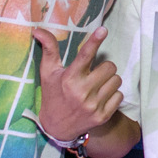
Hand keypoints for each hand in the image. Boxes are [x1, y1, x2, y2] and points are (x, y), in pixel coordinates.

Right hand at [33, 26, 122, 141]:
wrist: (56, 127)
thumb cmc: (53, 94)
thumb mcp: (48, 72)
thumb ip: (48, 49)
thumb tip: (38, 30)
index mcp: (69, 78)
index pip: (85, 56)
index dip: (94, 41)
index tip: (103, 30)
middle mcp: (82, 92)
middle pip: (109, 66)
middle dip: (104, 67)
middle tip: (94, 73)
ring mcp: (93, 105)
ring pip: (116, 80)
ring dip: (109, 80)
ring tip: (97, 85)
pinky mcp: (102, 116)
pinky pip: (119, 95)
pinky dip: (113, 94)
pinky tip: (101, 97)